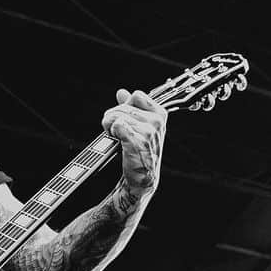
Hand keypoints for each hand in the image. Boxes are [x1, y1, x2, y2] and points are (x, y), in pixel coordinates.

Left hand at [101, 88, 165, 208]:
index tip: (125, 118)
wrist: (141, 178)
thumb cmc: (140, 152)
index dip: (126, 105)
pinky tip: (116, 140)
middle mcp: (157, 122)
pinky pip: (116, 125)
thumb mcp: (140, 127)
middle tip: (114, 131)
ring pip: (117, 116)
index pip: (137, 95)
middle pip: (123, 106)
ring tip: (115, 136)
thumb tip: (121, 92)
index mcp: (160, 115)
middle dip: (113, 116)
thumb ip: (132, 108)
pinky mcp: (137, 141)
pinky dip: (111, 132)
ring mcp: (148, 132)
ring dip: (110, 126)